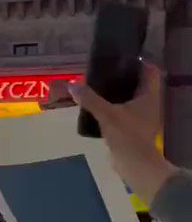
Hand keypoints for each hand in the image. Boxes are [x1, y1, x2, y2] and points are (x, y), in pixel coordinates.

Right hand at [70, 63, 175, 202]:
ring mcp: (143, 117)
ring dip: (118, 92)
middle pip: (139, 84)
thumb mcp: (106, 114)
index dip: (139, 62)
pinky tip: (99, 107)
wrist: (134, 163)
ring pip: (131, 98)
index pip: (150, 71)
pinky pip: (125, 111)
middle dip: (124, 77)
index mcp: (149, 96)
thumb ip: (89, 99)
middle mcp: (150, 104)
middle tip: (105, 70)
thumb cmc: (126, 135)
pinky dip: (114, 107)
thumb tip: (72, 84)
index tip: (122, 58)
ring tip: (99, 87)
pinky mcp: (134, 128)